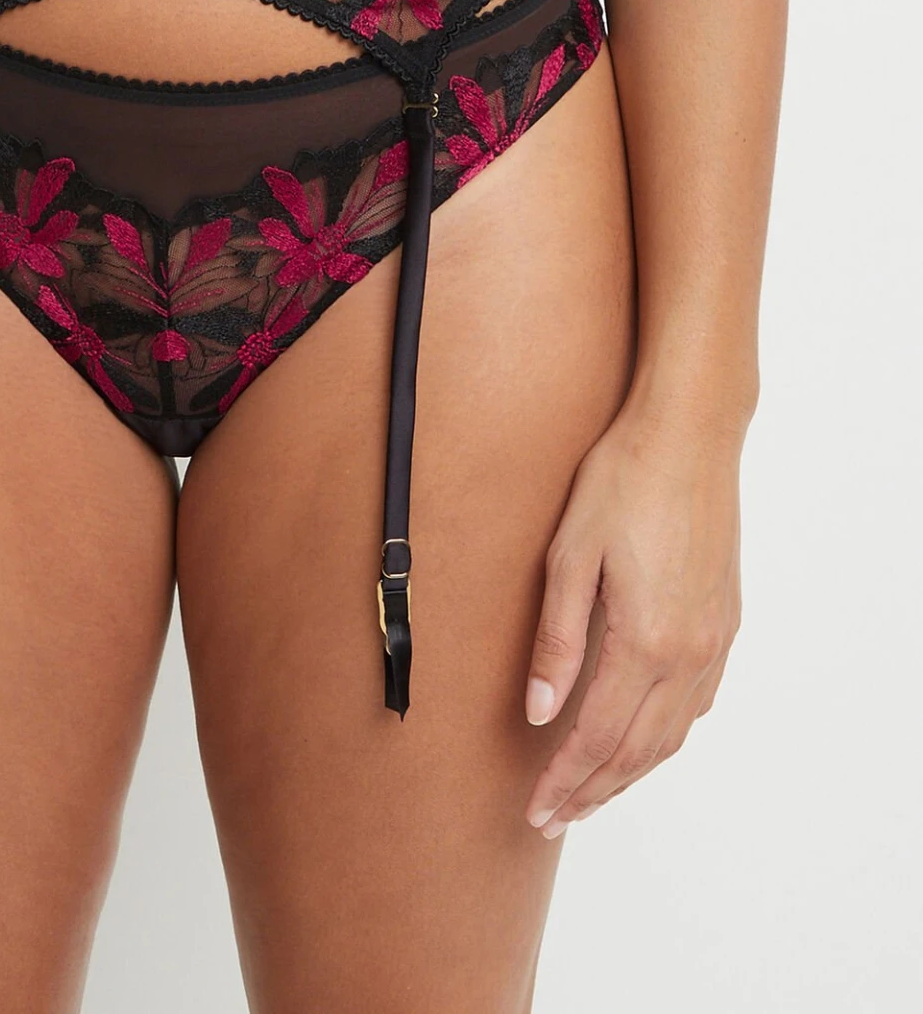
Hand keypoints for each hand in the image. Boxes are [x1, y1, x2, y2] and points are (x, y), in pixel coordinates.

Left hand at [522, 401, 742, 836]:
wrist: (687, 438)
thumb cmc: (620, 485)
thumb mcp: (568, 558)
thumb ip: (555, 641)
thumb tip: (536, 710)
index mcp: (645, 642)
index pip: (597, 737)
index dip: (564, 779)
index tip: (535, 809)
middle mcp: (688, 654)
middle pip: (637, 751)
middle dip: (592, 791)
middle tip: (552, 819)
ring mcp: (713, 641)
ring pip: (671, 735)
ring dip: (629, 773)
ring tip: (590, 795)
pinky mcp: (723, 623)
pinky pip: (694, 704)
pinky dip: (663, 738)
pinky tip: (641, 742)